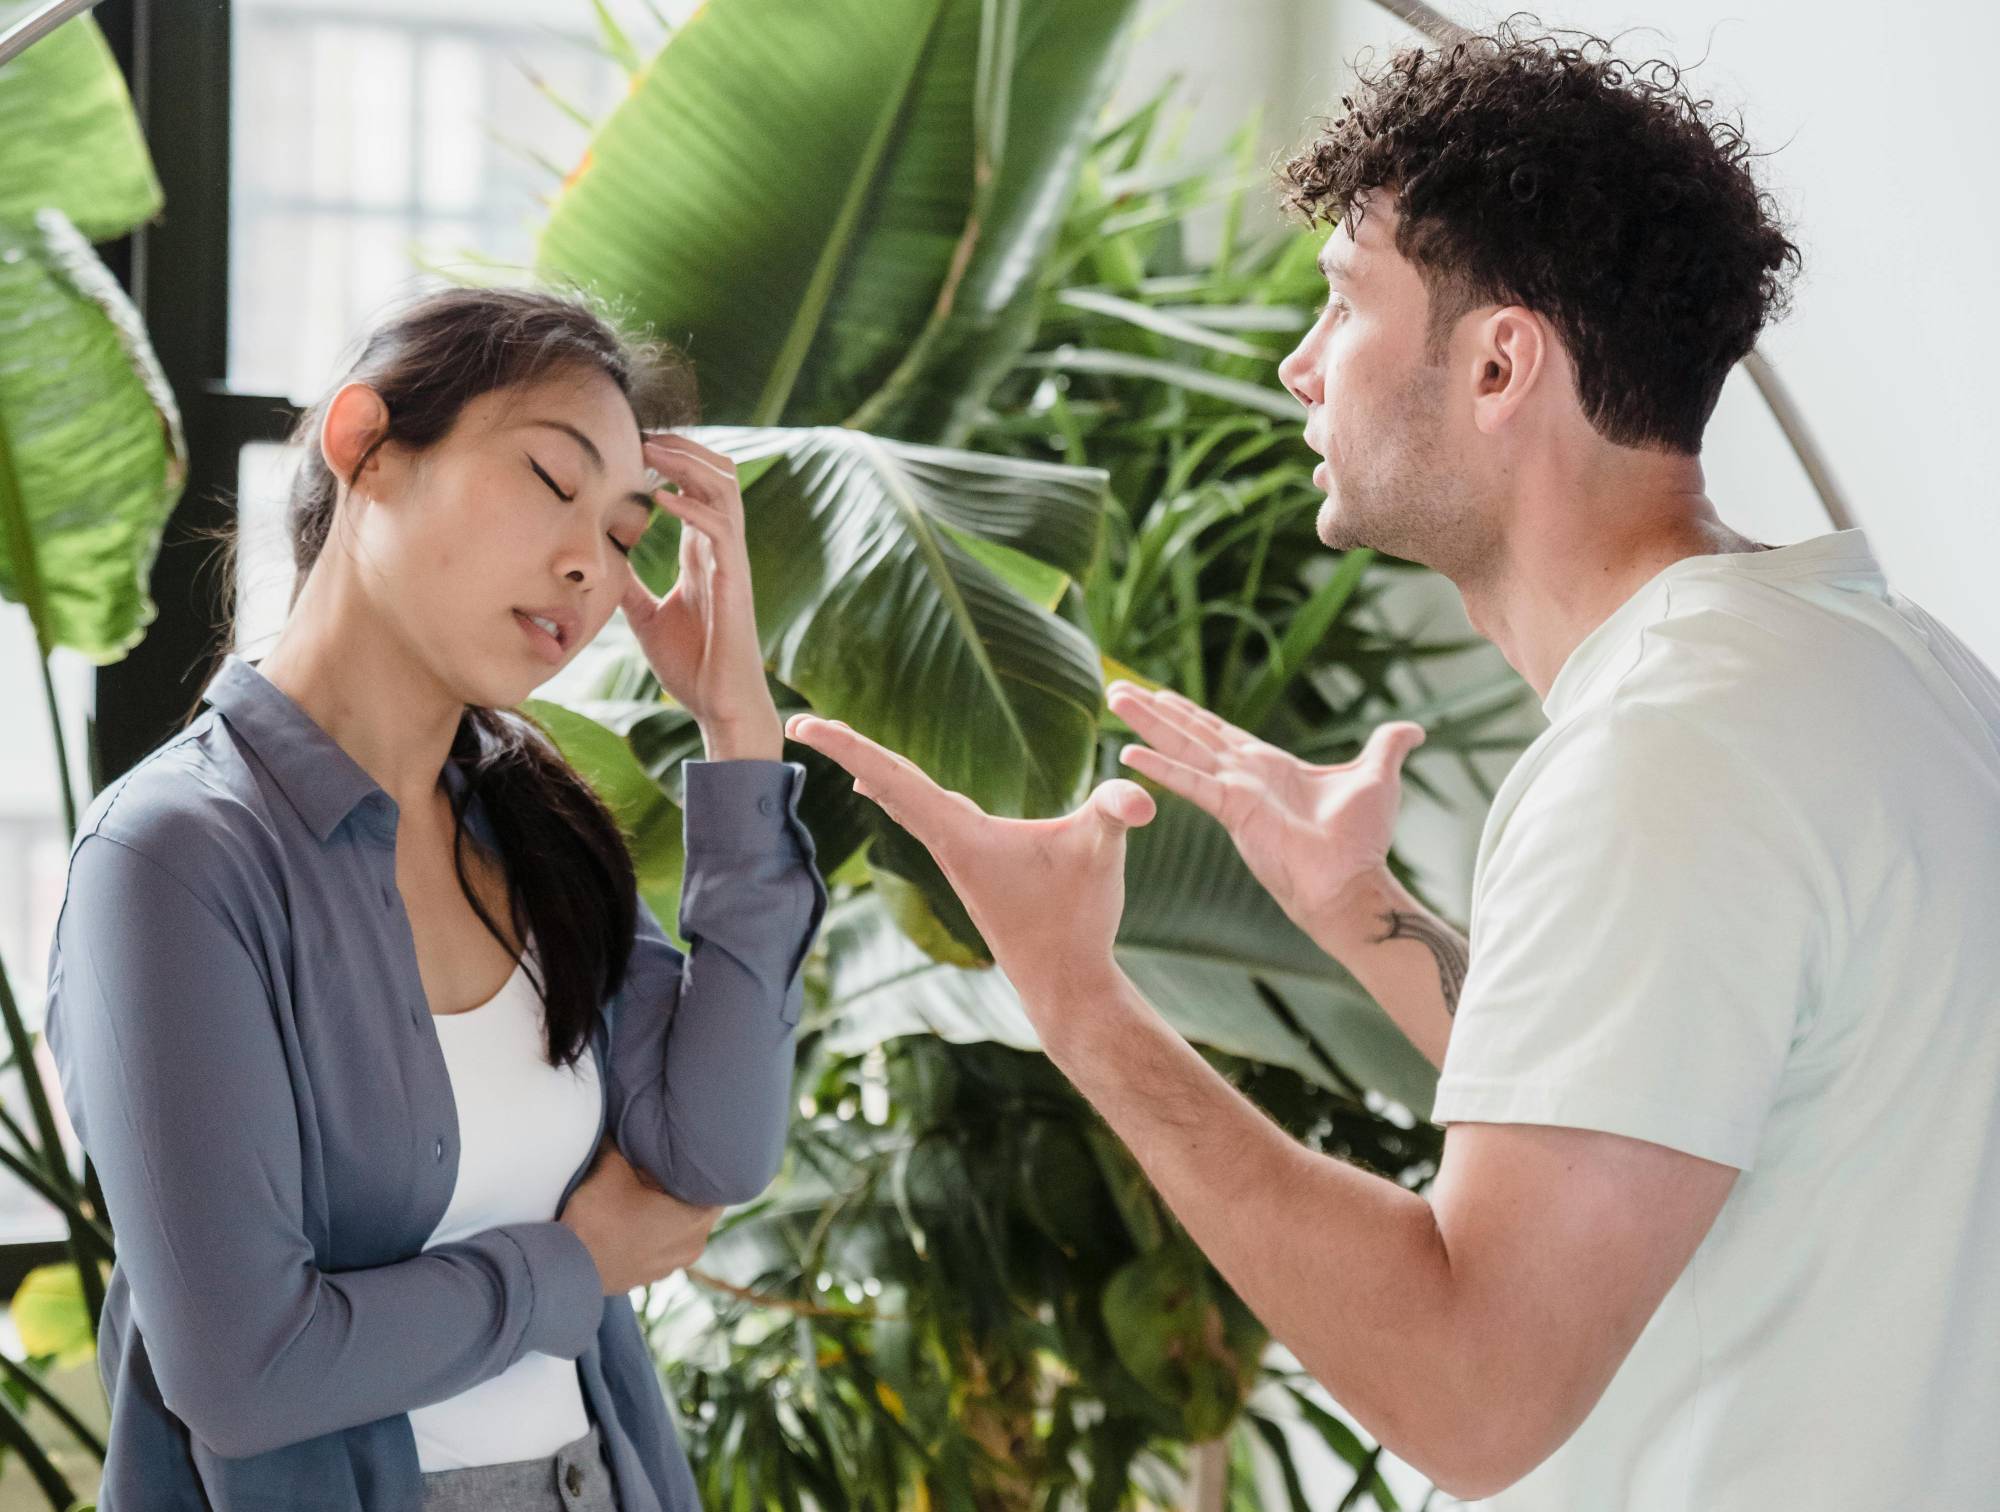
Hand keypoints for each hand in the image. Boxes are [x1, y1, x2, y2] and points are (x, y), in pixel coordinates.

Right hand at [557, 1135, 724, 1294]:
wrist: (561, 1269)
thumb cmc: (593, 1218)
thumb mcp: (611, 1167)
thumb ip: (623, 1140)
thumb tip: (622, 1115)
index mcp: (695, 1220)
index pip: (717, 1185)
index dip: (702, 1164)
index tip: (688, 1149)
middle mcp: (691, 1246)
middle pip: (699, 1204)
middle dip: (683, 1184)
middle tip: (664, 1162)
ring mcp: (670, 1266)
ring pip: (681, 1225)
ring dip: (669, 1208)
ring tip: (646, 1187)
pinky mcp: (648, 1276)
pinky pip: (662, 1244)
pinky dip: (655, 1229)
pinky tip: (633, 1214)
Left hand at [619, 432, 777, 742]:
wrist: (720, 705)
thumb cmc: (692, 665)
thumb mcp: (646, 617)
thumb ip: (631, 586)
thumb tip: (603, 565)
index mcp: (703, 553)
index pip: (695, 487)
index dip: (670, 460)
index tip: (632, 445)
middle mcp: (721, 549)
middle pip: (718, 474)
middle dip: (683, 447)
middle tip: (642, 434)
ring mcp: (731, 561)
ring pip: (725, 489)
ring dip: (688, 463)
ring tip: (652, 451)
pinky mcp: (734, 580)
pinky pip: (719, 528)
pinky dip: (691, 506)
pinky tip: (660, 499)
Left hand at [782, 713, 1155, 1028]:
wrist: (1065, 985)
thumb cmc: (1077, 919)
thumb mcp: (1102, 852)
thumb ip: (1117, 813)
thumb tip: (1140, 797)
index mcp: (960, 832)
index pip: (893, 775)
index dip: (847, 744)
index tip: (802, 724)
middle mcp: (947, 842)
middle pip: (888, 783)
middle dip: (847, 749)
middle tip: (802, 722)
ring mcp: (957, 859)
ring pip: (904, 803)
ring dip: (875, 772)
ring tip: (844, 753)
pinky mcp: (972, 869)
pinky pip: (925, 818)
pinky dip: (904, 795)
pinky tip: (899, 794)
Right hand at [1105, 680, 1424, 939]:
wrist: (1354, 882)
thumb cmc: (1363, 840)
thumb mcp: (1377, 777)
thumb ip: (1387, 747)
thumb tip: (1412, 729)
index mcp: (1269, 766)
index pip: (1219, 732)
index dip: (1189, 712)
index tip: (1159, 693)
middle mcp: (1243, 777)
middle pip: (1190, 734)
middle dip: (1154, 711)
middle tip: (1117, 690)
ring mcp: (1234, 792)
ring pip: (1183, 748)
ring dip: (1149, 724)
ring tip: (1115, 699)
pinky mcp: (1234, 810)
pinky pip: (1192, 783)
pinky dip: (1162, 768)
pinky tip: (1129, 753)